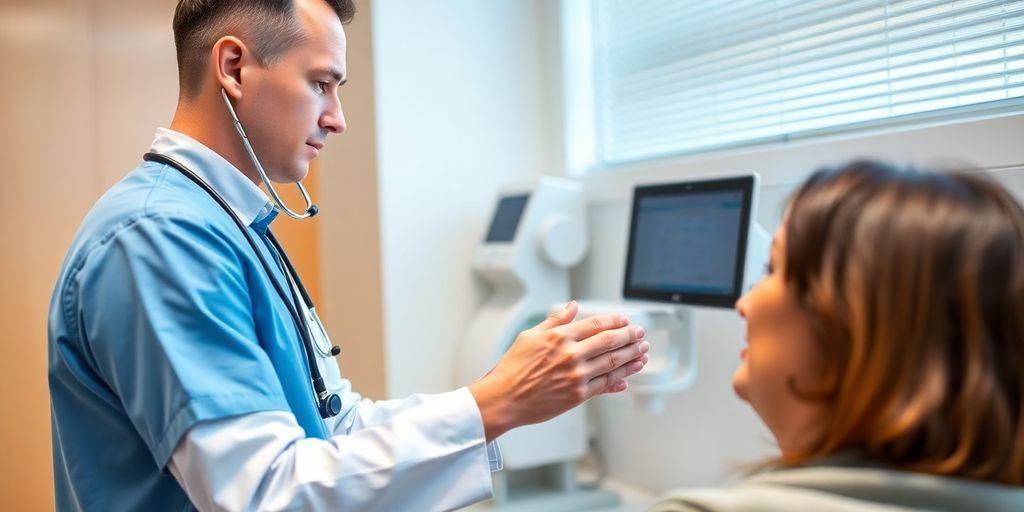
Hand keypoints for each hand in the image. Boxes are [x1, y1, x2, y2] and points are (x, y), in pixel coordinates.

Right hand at [468, 301, 649, 440]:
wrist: (505, 398)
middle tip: (641, 333)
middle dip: (629, 336)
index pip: (595, 324)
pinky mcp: (578, 395)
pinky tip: (629, 376)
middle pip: (610, 341)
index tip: (625, 320)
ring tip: (643, 352)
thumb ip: (554, 321)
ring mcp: (577, 375)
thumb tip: (572, 307)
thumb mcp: (529, 336)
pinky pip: (605, 385)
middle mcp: (571, 354)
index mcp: (559, 337)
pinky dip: (620, 379)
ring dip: (631, 356)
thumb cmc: (512, 369)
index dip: (614, 321)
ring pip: (612, 363)